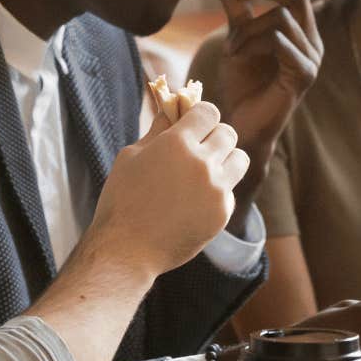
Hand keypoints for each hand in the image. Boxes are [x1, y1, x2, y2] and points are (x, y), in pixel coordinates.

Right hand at [92, 101, 249, 277]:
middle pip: (228, 133)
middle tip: (200, 147)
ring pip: (240, 159)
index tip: (193, 123)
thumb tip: (171, 111)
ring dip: (226, 159)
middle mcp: (202, 163)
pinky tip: (196, 201)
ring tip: (207, 170)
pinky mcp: (222, 213)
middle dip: (214, 136)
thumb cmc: (121, 199)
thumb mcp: (131, 157)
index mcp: (177, 143)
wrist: (127, 249)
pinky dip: (218, 191)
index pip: (208, 112)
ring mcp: (216, 189)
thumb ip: (156, 132)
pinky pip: (230, 190)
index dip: (200, 116)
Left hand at [215, 0, 321, 183]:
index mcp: (301, 30)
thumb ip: (237, 10)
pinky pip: (281, 42)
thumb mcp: (237, 39)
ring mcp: (312, 59)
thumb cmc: (241, 85)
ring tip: (229, 48)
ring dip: (248, 29)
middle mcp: (312, 42)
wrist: (240, 124)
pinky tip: (237, 55)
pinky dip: (255, 43)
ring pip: (282, 19)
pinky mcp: (304, 76)